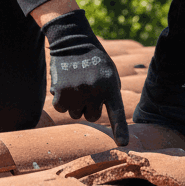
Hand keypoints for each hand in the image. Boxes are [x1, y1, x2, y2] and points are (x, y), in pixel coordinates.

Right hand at [41, 9, 128, 145]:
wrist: (74, 41)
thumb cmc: (95, 60)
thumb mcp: (110, 73)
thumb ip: (110, 94)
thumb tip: (100, 116)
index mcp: (109, 86)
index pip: (117, 113)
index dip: (120, 130)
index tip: (123, 144)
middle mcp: (94, 91)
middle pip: (91, 116)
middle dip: (89, 106)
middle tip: (87, 88)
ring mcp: (76, 92)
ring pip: (75, 114)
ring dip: (75, 103)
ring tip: (76, 84)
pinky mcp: (60, 91)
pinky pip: (61, 108)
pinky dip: (61, 99)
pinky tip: (64, 84)